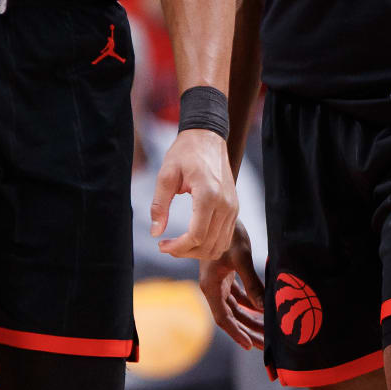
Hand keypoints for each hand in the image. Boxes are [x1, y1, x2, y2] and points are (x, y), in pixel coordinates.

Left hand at [149, 129, 237, 259]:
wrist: (207, 138)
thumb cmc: (185, 153)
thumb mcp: (166, 175)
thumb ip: (160, 205)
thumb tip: (156, 232)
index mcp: (208, 194)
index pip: (196, 235)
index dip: (178, 247)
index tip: (161, 245)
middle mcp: (225, 204)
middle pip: (208, 245)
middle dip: (185, 252)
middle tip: (166, 246)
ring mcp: (233, 207)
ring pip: (219, 245)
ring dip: (198, 252)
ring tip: (179, 245)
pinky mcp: (234, 208)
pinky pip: (225, 237)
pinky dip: (209, 244)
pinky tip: (192, 238)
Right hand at [199, 220, 264, 348]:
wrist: (222, 211)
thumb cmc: (230, 233)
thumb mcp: (242, 258)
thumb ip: (253, 284)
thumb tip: (264, 307)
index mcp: (211, 286)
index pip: (223, 318)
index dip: (236, 333)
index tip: (250, 346)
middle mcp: (213, 287)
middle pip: (231, 317)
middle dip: (248, 330)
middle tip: (266, 344)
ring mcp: (219, 282)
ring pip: (236, 308)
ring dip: (250, 319)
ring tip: (268, 332)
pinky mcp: (226, 276)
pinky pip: (239, 297)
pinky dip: (250, 305)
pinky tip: (262, 312)